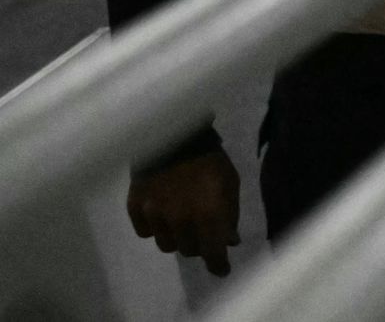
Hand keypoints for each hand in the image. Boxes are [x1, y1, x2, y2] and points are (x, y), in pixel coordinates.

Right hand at [127, 149, 240, 276]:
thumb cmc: (210, 160)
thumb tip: (229, 241)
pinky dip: (155, 227)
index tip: (221, 270)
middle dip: (199, 244)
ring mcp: (155, 214)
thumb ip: (230, 214)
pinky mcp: (135, 207)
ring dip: (177, 238)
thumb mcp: (230, 184)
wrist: (174, 134)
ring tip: (181, 222)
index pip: (212, 252)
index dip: (218, 265)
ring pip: (166, 245)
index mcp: (208, 214)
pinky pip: (145, 231)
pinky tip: (161, 214)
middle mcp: (180, 220)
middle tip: (202, 232)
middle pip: (189, 250)